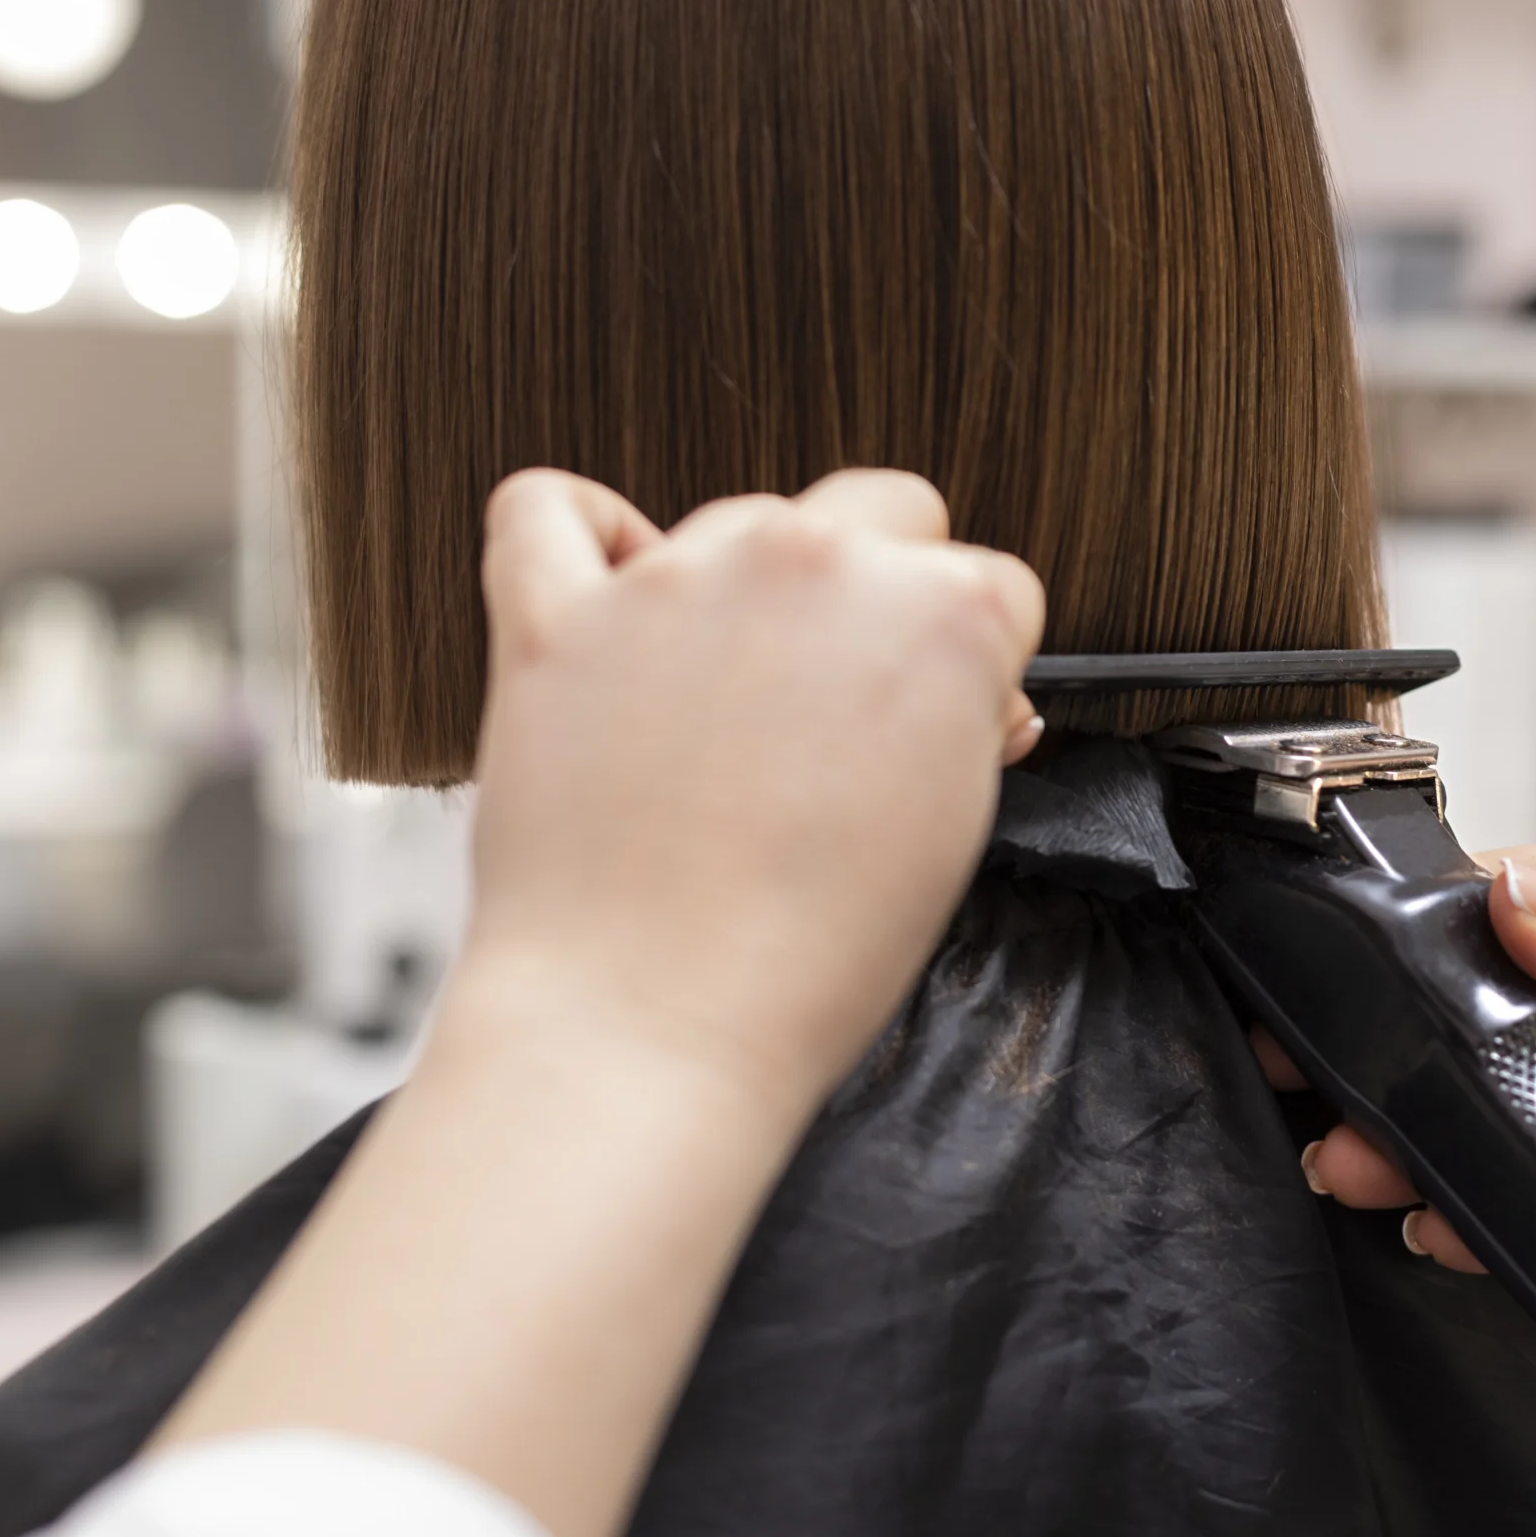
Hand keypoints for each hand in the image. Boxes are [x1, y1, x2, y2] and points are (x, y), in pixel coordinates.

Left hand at [462, 467, 1046, 1125]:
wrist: (649, 1026)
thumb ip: (962, 725)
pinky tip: (610, 588)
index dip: (972, 665)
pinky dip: (582, 532)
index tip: (944, 722)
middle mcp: (813, 566)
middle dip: (879, 596)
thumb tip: (957, 695)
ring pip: (740, 520)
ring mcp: (678, 579)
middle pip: (878, 515)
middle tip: (847, 709)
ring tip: (730, 710)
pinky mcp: (558, 614)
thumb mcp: (952, 834)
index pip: (988, 583)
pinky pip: (548, 510)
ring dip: (748, 592)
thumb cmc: (804, 962)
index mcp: (940, 612)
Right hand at [1281, 836, 1535, 1315]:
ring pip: (1468, 1108)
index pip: (1494, 900)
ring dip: (1404, 1134)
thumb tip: (1517, 903)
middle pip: (1455, 1012)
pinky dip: (1465, 1214)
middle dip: (1382, 1047)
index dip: (1412, 932)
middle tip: (1313, 1072)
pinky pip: (1515, 1197)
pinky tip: (1435, 1223)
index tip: (1348, 966)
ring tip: (1352, 1161)